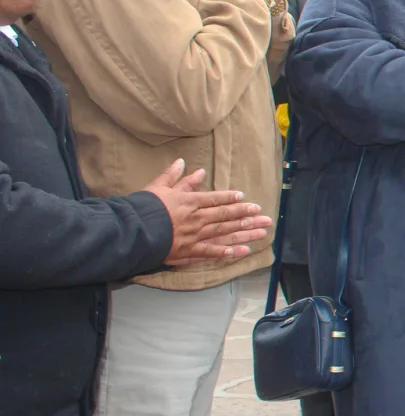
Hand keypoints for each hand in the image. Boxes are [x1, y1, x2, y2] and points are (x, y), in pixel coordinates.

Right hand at [138, 159, 273, 266]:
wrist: (131, 231)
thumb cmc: (143, 208)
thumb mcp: (158, 188)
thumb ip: (173, 176)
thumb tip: (183, 162)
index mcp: (189, 202)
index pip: (215, 199)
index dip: (231, 198)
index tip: (245, 197)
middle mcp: (196, 218)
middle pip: (225, 216)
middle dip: (246, 215)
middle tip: (263, 215)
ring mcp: (194, 236)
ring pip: (224, 233)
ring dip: (244, 232)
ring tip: (262, 231)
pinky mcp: (188, 252)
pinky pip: (211, 252)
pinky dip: (227, 252)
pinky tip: (242, 251)